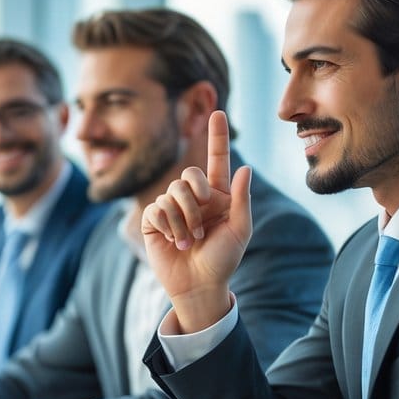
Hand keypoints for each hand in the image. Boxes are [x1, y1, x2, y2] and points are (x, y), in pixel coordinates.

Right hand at [141, 111, 251, 331]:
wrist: (199, 286)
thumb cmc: (223, 260)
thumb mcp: (240, 230)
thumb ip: (242, 199)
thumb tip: (245, 168)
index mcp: (218, 195)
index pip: (216, 159)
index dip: (217, 136)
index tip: (218, 111)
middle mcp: (194, 197)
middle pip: (188, 176)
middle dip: (195, 198)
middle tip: (201, 224)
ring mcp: (171, 207)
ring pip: (172, 193)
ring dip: (183, 220)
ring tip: (188, 240)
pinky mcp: (153, 219)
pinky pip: (157, 208)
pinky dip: (168, 225)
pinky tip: (173, 241)